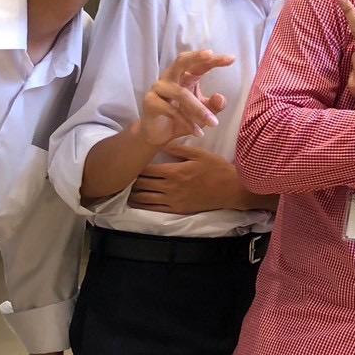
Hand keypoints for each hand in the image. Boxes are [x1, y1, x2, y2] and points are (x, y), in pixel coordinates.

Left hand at [129, 144, 255, 213]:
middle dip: (131, 181)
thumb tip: (162, 144)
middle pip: (142, 185)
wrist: (231, 189)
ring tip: (124, 191)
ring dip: (133, 195)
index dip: (135, 167)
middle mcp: (170, 187)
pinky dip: (143, 206)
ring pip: (145, 199)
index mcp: (174, 171)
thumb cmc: (217, 169)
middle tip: (123, 177)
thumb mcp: (200, 154)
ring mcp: (173, 200)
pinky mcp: (178, 210)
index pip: (146, 170)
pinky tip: (136, 203)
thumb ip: (179, 150)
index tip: (129, 164)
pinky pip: (155, 209)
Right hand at [134, 50, 233, 147]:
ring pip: (181, 93)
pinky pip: (171, 110)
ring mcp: (159, 88)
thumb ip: (214, 105)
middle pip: (181, 62)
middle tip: (211, 54)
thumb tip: (221, 97)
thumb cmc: (183, 117)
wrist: (160, 134)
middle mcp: (171, 77)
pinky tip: (198, 132)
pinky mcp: (150, 102)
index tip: (231, 59)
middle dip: (196, 57)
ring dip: (199, 109)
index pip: (199, 64)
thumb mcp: (203, 112)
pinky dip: (187, 122)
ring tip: (214, 123)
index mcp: (185, 76)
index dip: (214, 60)